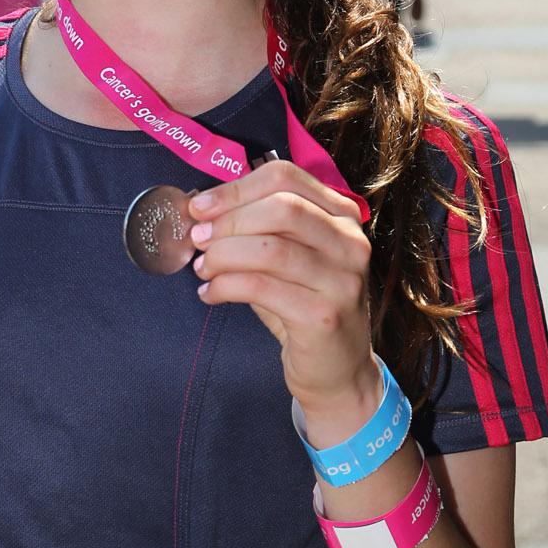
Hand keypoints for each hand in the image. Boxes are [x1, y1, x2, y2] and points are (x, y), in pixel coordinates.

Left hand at [188, 161, 381, 441]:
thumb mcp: (290, 257)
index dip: (236, 188)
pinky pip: (261, 287)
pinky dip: (225, 286)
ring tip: (202, 268)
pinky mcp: (323, 316)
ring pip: (269, 248)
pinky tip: (210, 293)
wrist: (338, 370)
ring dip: (222, 255)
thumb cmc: (304, 305)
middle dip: (228, 220)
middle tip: (198, 238)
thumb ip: (259, 228)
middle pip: (281, 207)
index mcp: (342, 215)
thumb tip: (201, 209)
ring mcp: (342, 280)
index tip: (200, 207)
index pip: (286, 178)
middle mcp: (350, 242)